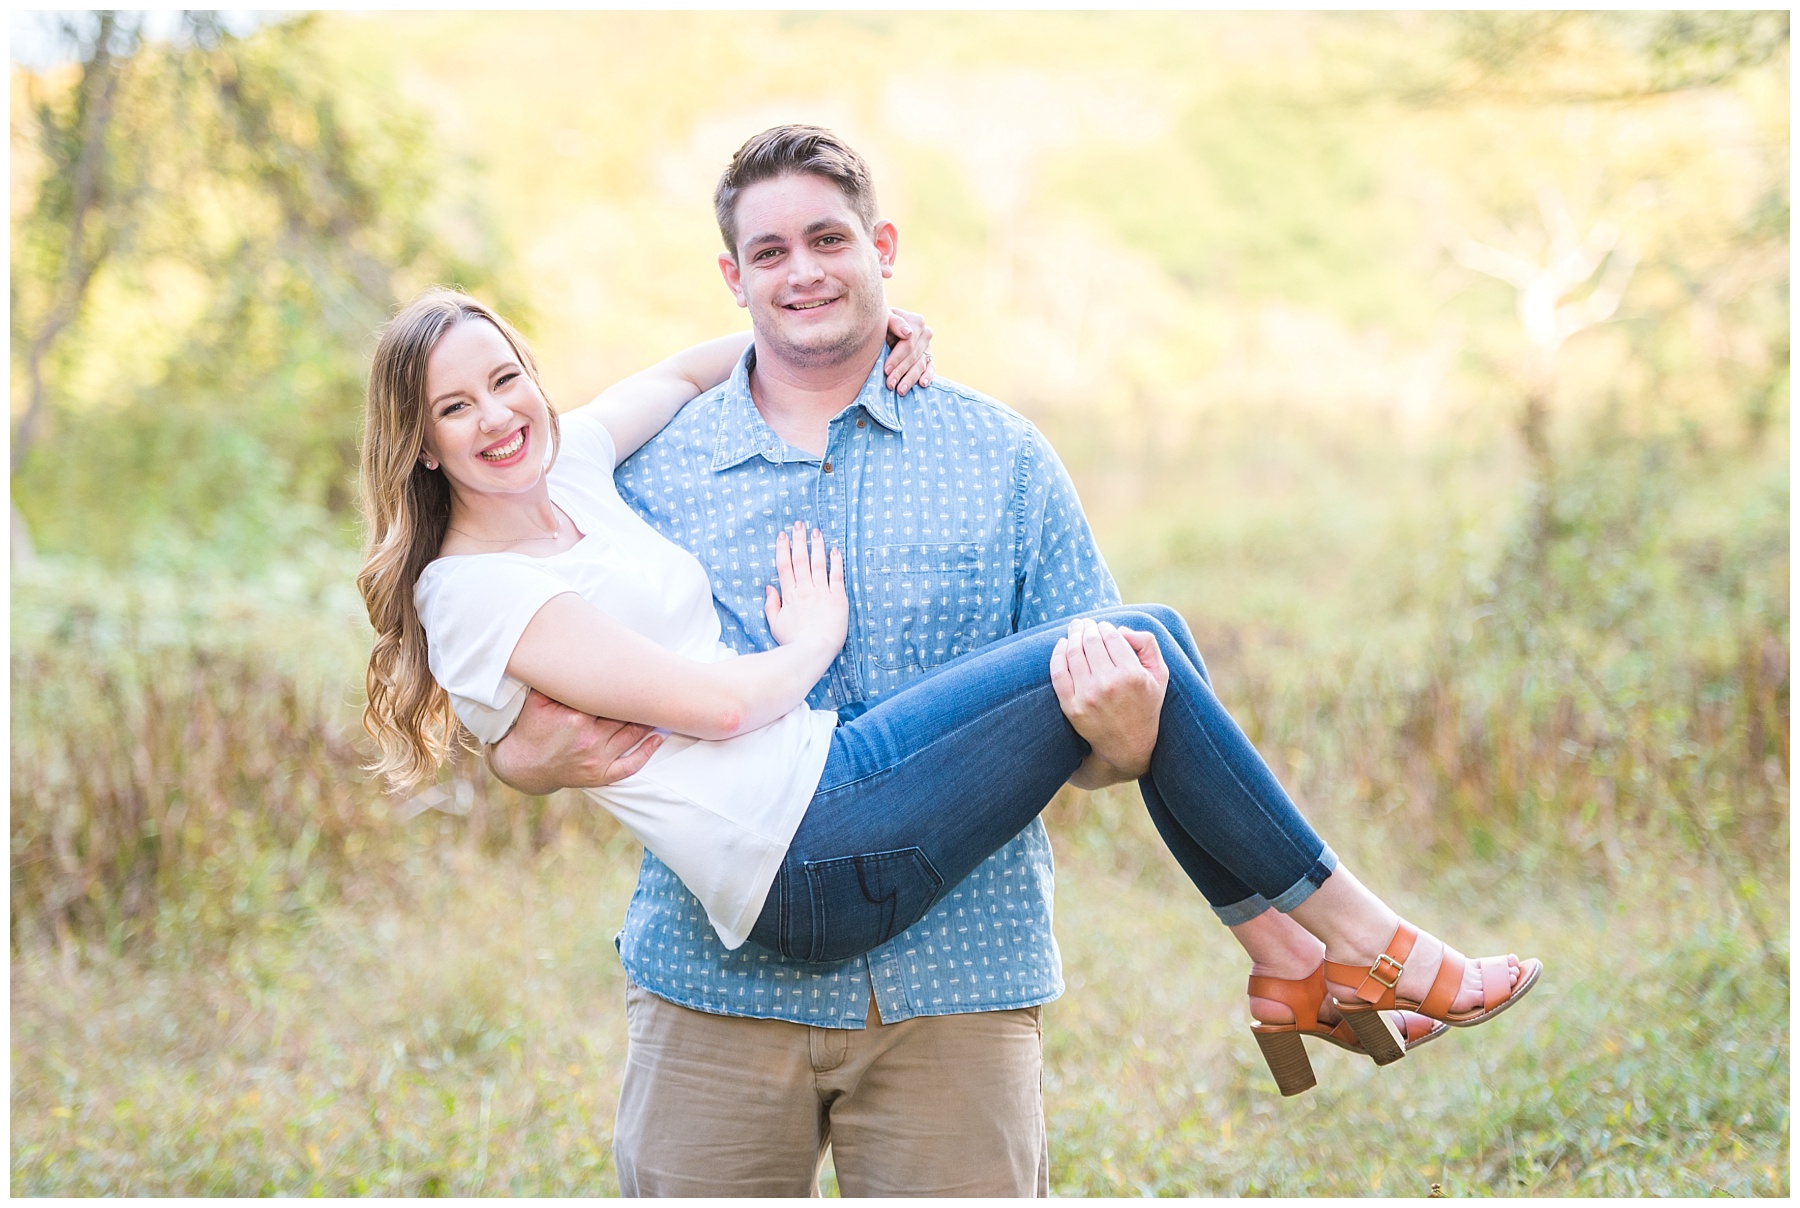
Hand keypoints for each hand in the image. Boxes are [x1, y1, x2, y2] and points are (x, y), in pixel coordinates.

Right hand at [487, 689, 663, 793]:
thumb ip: (556, 679)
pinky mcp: (599, 775)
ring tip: (661, 705)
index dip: (627, 685)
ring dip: (648, 720)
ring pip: (632, 735)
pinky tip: (658, 738)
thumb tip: (575, 652)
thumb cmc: (533, 727)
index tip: (640, 672)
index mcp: (576, 718)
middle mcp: (589, 739)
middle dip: (640, 701)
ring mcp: (596, 759)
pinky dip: (646, 752)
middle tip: (660, 686)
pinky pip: (630, 766)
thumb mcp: (538, 700)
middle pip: (625, 715)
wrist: (524, 765)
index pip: (611, 697)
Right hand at [764, 521, 847, 657]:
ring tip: (816, 531)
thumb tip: (769, 588)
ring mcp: (822, 593)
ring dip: (816, 546)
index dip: (783, 549)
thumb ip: (771, 605)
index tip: (783, 535)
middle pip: (800, 560)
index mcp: (790, 596)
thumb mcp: (775, 625)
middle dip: (799, 540)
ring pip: (818, 563)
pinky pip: (837, 576)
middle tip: (799, 524)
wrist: (814, 651)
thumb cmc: (794, 642)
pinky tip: (835, 550)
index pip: (784, 567)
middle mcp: (805, 590)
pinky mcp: (838, 599)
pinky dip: (836, 562)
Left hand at [883, 307, 934, 394]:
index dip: (897, 357)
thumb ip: (894, 322)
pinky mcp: (929, 358)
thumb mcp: (885, 318)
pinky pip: (931, 369)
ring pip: (920, 365)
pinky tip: (921, 384)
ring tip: (900, 390)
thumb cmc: (883, 322)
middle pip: (913, 356)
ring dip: (910, 379)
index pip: (908, 343)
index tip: (886, 370)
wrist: (885, 327)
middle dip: (901, 371)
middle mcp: (926, 334)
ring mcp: (928, 347)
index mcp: (917, 322)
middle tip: (890, 384)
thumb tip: (907, 333)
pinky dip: (927, 377)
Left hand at [1049, 618, 1168, 786]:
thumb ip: (1147, 644)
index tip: (1104, 627)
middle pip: (1091, 641)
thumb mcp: (1159, 674)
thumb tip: (1119, 629)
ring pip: (1074, 653)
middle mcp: (1108, 684)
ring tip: (1075, 628)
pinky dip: (1057, 653)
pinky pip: (1058, 673)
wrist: (1128, 745)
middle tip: (1086, 623)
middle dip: (1088, 627)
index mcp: (1132, 674)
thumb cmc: (1145, 705)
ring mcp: (1087, 696)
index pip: (1112, 637)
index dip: (1106, 627)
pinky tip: (1062, 644)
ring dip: (1073, 635)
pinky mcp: (1071, 707)